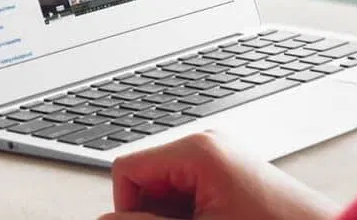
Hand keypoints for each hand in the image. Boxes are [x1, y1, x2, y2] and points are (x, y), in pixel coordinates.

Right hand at [100, 132, 337, 219]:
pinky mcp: (229, 173)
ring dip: (173, 217)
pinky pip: (188, 192)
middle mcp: (206, 145)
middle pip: (146, 178)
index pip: (127, 169)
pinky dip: (190, 214)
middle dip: (154, 214)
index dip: (127, 207)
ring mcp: (219, 158)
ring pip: (165, 190)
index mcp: (197, 149)